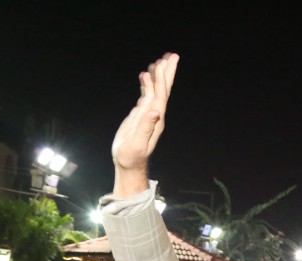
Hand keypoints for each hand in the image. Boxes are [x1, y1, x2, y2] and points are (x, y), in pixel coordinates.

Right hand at [111, 53, 179, 195]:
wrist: (128, 164)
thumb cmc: (131, 157)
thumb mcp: (137, 143)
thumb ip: (146, 127)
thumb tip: (155, 111)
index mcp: (156, 119)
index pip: (160, 95)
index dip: (162, 80)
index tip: (163, 64)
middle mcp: (155, 115)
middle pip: (163, 90)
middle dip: (167, 73)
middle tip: (172, 55)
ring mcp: (148, 114)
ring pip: (155, 90)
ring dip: (158, 75)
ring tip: (161, 59)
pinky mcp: (141, 115)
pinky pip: (146, 95)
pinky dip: (147, 84)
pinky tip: (146, 74)